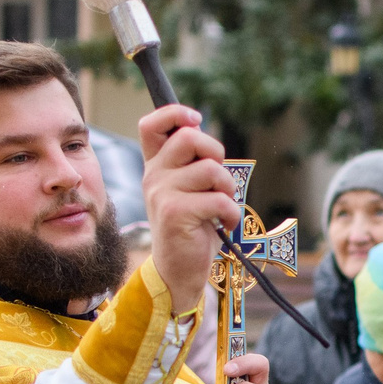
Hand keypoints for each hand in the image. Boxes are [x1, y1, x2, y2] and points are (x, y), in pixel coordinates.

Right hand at [137, 105, 238, 311]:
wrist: (179, 270)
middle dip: (216, 152)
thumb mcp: (192, 189)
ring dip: (228, 188)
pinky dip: (231, 212)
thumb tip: (201, 129)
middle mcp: (153, 176)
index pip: (151, 124)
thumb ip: (195, 162)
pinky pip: (218, 199)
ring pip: (210, 169)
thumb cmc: (193, 227)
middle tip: (219, 179)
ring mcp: (161, 193)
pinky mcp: (174, 213)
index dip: (174, 113)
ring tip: (223, 206)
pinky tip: (224, 224)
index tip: (196, 119)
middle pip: (188, 137)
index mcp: (156, 166)